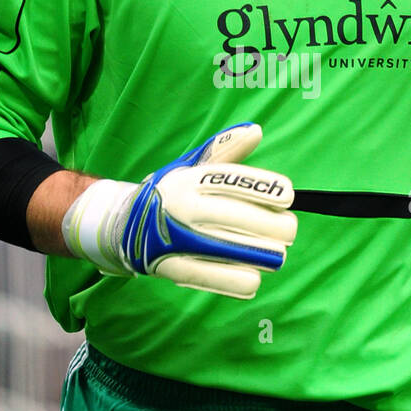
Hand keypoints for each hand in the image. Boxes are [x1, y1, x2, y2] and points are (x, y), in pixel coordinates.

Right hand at [61, 122, 296, 298]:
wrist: (122, 225)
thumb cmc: (169, 192)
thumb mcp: (191, 165)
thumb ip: (225, 149)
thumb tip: (256, 131)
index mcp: (189, 179)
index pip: (233, 182)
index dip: (266, 189)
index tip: (288, 195)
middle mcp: (183, 207)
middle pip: (242, 218)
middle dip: (276, 227)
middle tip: (288, 231)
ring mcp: (178, 239)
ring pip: (236, 251)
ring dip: (264, 255)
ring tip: (276, 256)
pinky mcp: (174, 268)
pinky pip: (218, 278)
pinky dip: (241, 280)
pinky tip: (254, 278)